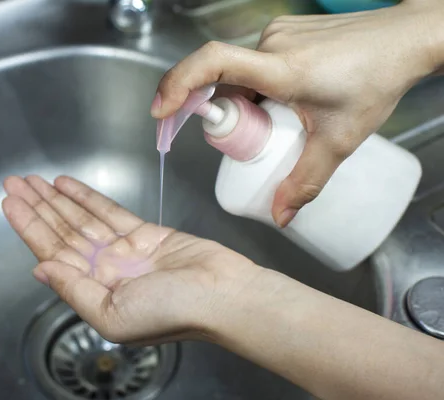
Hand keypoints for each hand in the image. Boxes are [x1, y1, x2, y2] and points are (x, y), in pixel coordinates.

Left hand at [1, 175, 261, 343]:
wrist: (222, 295)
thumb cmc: (171, 312)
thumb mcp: (111, 313)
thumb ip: (74, 290)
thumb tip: (39, 270)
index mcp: (92, 292)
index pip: (51, 254)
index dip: (28, 228)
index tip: (9, 203)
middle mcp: (103, 270)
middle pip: (62, 233)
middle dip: (37, 207)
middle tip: (13, 183)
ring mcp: (124, 250)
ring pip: (81, 219)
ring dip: (56, 199)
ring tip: (33, 180)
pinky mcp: (145, 233)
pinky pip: (109, 211)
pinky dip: (88, 197)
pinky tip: (67, 185)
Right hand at [151, 0, 443, 226]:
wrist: (403, 40)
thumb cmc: (376, 79)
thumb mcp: (338, 141)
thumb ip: (306, 181)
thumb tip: (280, 214)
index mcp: (282, 70)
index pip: (214, 63)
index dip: (179, 84)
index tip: (161, 110)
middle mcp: (271, 45)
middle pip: (223, 83)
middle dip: (227, 118)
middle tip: (252, 141)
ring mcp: (276, 34)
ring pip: (239, 75)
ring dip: (246, 104)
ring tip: (283, 120)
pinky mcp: (281, 32)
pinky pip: (252, 64)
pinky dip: (258, 88)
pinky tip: (290, 99)